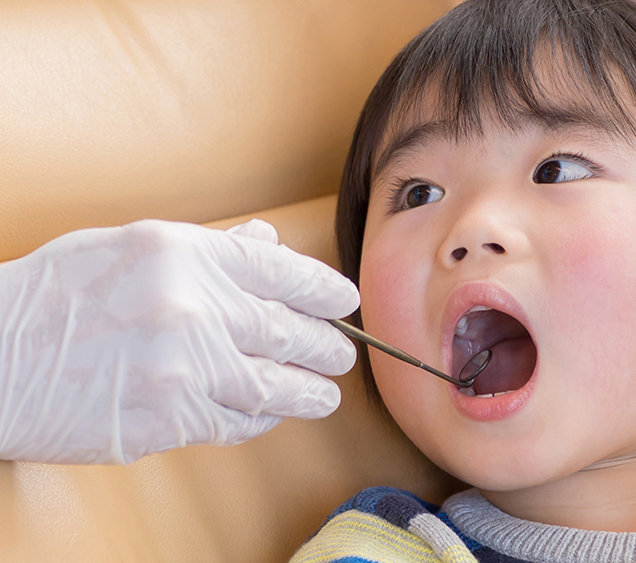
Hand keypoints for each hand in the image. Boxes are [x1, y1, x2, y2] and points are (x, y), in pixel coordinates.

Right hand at [0, 218, 358, 463]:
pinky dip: (261, 418)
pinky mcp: (170, 417)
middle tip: (341, 354)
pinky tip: (268, 413)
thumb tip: (270, 244)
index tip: (345, 302)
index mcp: (186, 254)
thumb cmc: (59, 295)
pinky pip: (239, 421)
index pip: (284, 271)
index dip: (326, 291)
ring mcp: (184, 366)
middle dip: (328, 347)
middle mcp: (193, 306)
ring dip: (310, 392)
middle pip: (290, 331)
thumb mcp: (132, 247)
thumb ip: (211, 249)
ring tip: (326, 395)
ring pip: (276, 385)